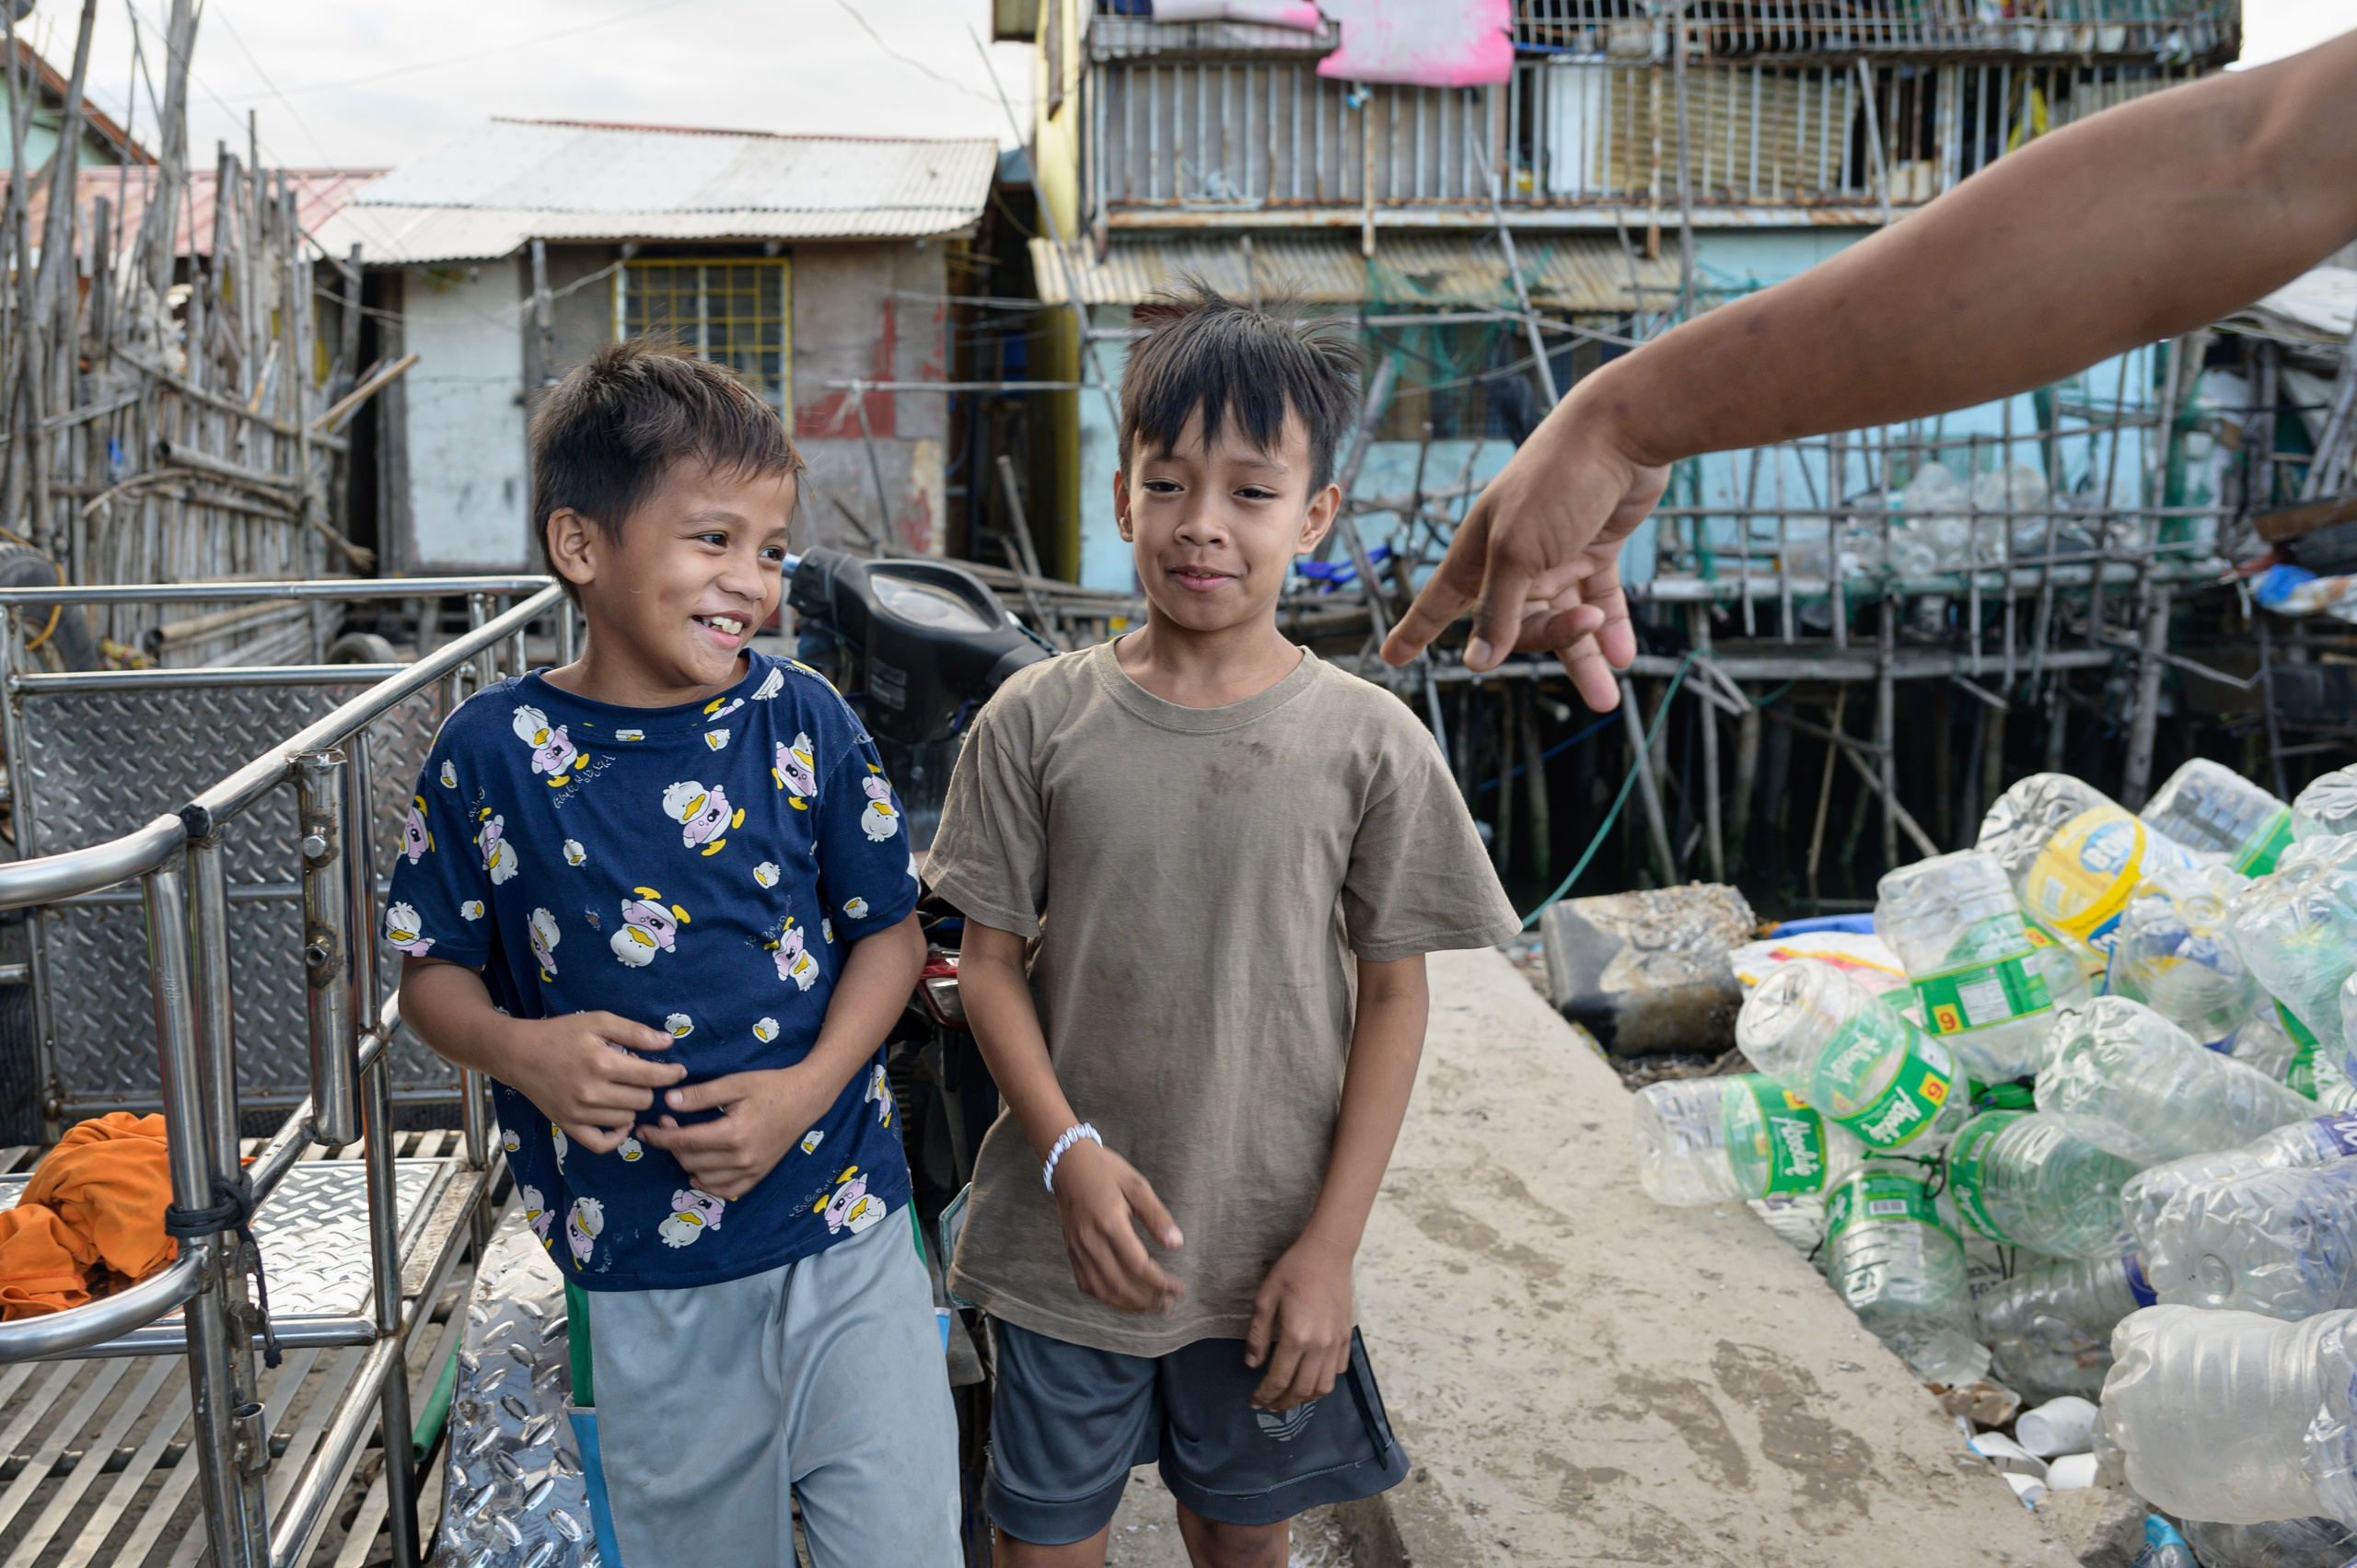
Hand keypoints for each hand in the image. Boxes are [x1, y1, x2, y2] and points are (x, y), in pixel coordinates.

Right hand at [489, 1011, 682, 1156]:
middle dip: (649, 1087)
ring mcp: (579, 1113)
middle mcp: (591, 1092)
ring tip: (623, 1090)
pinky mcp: (568, 1126)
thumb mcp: (598, 1021)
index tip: (678, 1071)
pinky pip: (603, 1144)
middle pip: (643, 1100)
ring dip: (633, 1106)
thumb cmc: (561, 1034)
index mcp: (601, 1063)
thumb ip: (634, 1032)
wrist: (518, 1054)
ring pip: (628, 1119)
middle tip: (639, 1076)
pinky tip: (620, 1120)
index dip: (671, 1075)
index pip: (652, 1077)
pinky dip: (617, 1136)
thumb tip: (667, 1043)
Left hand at [636, 1065, 835, 1199]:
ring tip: (685, 1142)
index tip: (644, 1129)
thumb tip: (667, 1102)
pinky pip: (725, 1190)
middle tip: (669, 1124)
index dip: (659, 1136)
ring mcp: (751, 1170)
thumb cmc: (770, 1086)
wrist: (806, 1099)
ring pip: (703, 1177)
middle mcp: (741, 1158)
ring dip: (686, 1162)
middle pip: (689, 1161)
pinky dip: (707, 1183)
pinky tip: (699, 1170)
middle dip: (671, 1145)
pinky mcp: (758, 1176)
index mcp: (733, 1134)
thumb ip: (700, 1095)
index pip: (684, 1142)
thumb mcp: (734, 1083)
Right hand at [1051, 1140, 1185, 1313]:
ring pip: (1103, 1290)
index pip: (1138, 1265)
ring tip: (1152, 1307)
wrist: (1068, 1164)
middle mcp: (1090, 1241)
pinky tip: (1125, 1300)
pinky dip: (1108, 1298)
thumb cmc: (1106, 1171)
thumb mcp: (1137, 1185)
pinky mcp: (1071, 1252)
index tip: (1179, 1289)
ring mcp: (1077, 1249)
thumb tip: (1177, 1244)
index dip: (1160, 1282)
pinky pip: (1087, 1284)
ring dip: (1130, 1305)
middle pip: (1121, 1283)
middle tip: (1170, 1304)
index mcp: (1109, 1223)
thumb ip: (1157, 1215)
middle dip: (1148, 1299)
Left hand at [1245, 1232, 1355, 1412]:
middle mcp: (1320, 1346)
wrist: (1328, 1252)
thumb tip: (1252, 1364)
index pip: (1278, 1379)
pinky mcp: (1347, 1337)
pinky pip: (1339, 1371)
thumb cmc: (1293, 1270)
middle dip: (1282, 1403)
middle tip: (1268, 1405)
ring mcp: (1337, 1343)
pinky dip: (1324, 1382)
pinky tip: (1311, 1378)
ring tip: (1289, 1397)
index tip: (1254, 1401)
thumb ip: (1258, 1334)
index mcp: (1296, 1336)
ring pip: (1324, 1387)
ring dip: (1305, 1398)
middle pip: (1301, 1390)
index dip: (1264, 1395)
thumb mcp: (1265, 1298)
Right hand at [1381, 392, 1662, 711]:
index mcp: (1478, 553)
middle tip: (1584, 630)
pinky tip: (1621, 656)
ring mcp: (1555, 555)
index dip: (1416, 631)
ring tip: (1607, 698)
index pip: (1438, 602)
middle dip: (1549, 641)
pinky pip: (1598, 599)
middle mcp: (1511, 558)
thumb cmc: (1559, 481)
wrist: (1623, 431)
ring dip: (1584, 655)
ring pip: (1563, 619)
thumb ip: (1499, 610)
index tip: (1393, 658)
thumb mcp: (1520, 550)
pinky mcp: (1594, 548)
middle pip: (1515, 624)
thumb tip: (1477, 663)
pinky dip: (1610, 628)